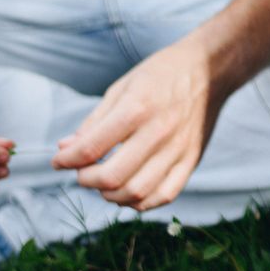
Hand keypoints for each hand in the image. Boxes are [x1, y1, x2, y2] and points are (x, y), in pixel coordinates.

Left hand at [51, 36, 224, 209]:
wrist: (210, 69)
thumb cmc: (161, 74)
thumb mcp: (122, 87)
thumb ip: (94, 122)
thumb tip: (65, 150)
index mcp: (137, 108)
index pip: (91, 148)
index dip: (66, 160)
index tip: (59, 161)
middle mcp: (159, 131)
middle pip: (112, 177)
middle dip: (87, 180)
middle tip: (83, 172)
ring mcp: (178, 148)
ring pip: (137, 192)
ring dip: (111, 195)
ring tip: (105, 183)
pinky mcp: (192, 159)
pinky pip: (165, 195)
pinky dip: (142, 201)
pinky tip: (131, 190)